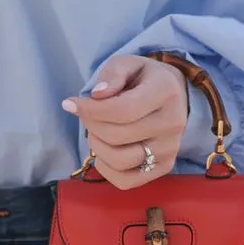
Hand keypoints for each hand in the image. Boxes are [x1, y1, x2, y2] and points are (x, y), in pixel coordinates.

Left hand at [61, 55, 189, 188]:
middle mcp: (173, 123)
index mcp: (165, 92)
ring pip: (120, 160)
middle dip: (91, 124)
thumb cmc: (144, 78)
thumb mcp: (128, 63)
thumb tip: (97, 95)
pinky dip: (106, 169)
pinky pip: (127, 181)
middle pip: (117, 135)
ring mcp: (170, 149)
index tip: (69, 103)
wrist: (173, 95)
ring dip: (96, 145)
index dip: (90, 110)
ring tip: (95, 130)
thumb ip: (112, 74)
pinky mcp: (164, 167)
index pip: (122, 110)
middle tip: (84, 113)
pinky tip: (103, 150)